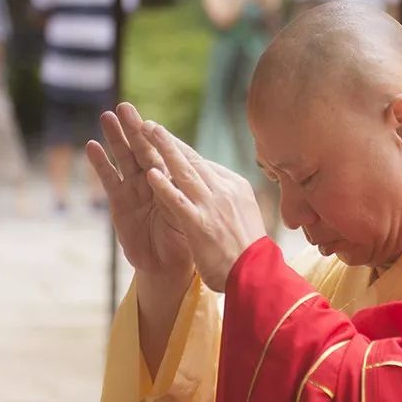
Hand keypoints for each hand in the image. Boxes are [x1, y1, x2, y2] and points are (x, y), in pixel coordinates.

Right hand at [86, 103, 192, 280]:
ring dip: (115, 138)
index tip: (150, 121)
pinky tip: (92, 147)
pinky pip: (110, 180)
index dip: (158, 138)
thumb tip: (198, 170)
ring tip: (106, 117)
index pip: (165, 153)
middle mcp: (153, 180)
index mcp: (174, 179)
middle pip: (143, 149)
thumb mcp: (192, 212)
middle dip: (133, 129)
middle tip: (124, 107)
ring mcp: (134, 190)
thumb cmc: (187, 239)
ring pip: (125, 159)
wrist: (170, 265)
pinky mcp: (119, 203)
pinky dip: (101, 164)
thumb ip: (188, 192)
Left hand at [141, 120, 265, 291]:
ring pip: (184, 171)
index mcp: (235, 186)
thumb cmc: (249, 251)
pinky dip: (164, 186)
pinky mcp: (200, 224)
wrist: (256, 276)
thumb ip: (229, 198)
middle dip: (169, 141)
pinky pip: (178, 201)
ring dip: (164, 150)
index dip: (181, 151)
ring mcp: (212, 206)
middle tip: (151, 125)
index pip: (204, 164)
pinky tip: (150, 173)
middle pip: (192, 160)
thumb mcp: (244, 215)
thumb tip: (219, 188)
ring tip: (146, 132)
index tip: (166, 141)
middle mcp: (224, 190)